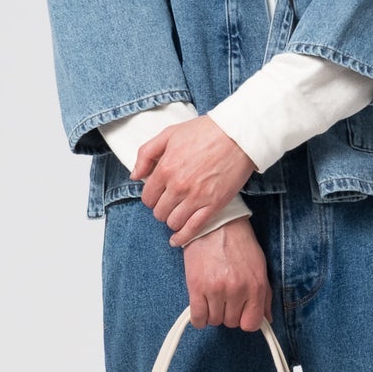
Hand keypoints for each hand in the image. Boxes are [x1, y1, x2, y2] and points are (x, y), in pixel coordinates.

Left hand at [134, 115, 256, 247]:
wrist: (238, 135)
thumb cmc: (205, 131)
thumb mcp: (169, 134)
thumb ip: (146, 154)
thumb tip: (134, 175)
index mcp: (165, 168)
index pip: (148, 197)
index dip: (151, 198)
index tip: (158, 195)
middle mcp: (178, 186)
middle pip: (159, 212)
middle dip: (161, 209)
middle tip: (169, 203)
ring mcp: (196, 197)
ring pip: (173, 222)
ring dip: (172, 220)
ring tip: (177, 214)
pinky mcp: (213, 205)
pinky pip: (193, 229)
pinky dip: (182, 237)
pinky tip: (177, 240)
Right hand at [181, 213, 272, 331]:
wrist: (215, 224)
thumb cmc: (239, 243)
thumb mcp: (259, 267)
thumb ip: (265, 295)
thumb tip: (267, 319)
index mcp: (255, 286)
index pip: (251, 323)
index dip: (245, 320)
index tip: (241, 313)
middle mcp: (237, 290)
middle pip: (232, 323)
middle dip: (229, 313)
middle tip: (226, 297)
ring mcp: (216, 290)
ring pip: (214, 321)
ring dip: (214, 313)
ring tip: (213, 296)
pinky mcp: (197, 287)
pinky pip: (198, 318)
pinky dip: (199, 318)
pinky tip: (201, 306)